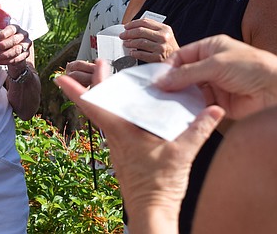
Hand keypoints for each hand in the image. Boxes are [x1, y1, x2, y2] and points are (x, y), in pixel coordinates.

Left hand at [0, 24, 31, 73]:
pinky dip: (7, 61)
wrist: (14, 51)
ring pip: (16, 50)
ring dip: (5, 54)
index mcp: (16, 28)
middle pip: (14, 40)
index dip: (2, 34)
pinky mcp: (26, 54)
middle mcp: (23, 35)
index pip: (11, 29)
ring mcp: (26, 45)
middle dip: (2, 45)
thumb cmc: (5, 40)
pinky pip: (17, 59)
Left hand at [56, 60, 224, 221]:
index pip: (93, 107)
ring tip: (113, 81)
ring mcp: (119, 147)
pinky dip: (119, 113)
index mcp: (122, 133)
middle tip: (100, 63)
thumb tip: (215, 109)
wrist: (152, 212)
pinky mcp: (126, 155)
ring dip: (107, 98)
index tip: (61, 77)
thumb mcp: (182, 153)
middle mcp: (116, 138)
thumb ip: (199, 129)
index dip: (76, 91)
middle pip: (99, 106)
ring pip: (107, 117)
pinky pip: (117, 128)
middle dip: (97, 83)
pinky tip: (132, 111)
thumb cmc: (159, 186)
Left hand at [120, 18, 178, 62]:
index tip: (126, 26)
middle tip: (123, 35)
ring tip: (125, 43)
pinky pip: (142, 54)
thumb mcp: (165, 34)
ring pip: (140, 42)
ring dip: (130, 42)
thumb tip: (133, 28)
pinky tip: (132, 52)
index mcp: (165, 29)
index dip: (133, 23)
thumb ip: (152, 29)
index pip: (145, 22)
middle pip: (141, 31)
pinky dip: (134, 53)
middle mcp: (163, 37)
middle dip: (128, 33)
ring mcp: (161, 48)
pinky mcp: (158, 58)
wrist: (179, 62)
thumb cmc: (170, 48)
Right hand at [155, 35, 276, 119]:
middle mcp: (212, 65)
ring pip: (190, 91)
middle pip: (184, 74)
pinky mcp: (220, 103)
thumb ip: (187, 73)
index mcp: (211, 48)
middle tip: (155, 94)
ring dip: (180, 97)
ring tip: (164, 105)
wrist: (276, 91)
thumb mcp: (216, 65)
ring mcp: (216, 84)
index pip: (182, 55)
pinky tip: (180, 113)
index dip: (168, 67)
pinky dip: (190, 109)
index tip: (155, 79)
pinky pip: (200, 105)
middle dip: (171, 84)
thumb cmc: (252, 68)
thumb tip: (162, 80)